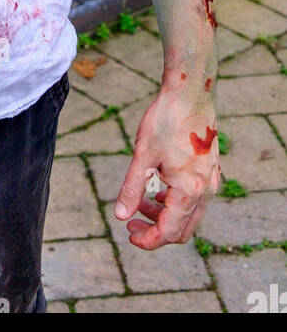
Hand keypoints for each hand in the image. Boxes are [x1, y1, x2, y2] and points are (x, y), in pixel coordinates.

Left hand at [114, 77, 219, 248]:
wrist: (191, 92)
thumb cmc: (166, 120)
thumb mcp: (143, 155)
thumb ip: (132, 188)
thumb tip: (119, 216)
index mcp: (189, 191)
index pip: (169, 232)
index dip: (148, 239)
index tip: (129, 234)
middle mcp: (206, 191)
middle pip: (182, 229)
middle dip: (156, 230)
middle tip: (130, 222)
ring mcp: (211, 180)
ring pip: (190, 215)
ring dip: (164, 215)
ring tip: (139, 202)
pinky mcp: (210, 169)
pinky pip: (196, 199)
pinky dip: (176, 203)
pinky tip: (157, 190)